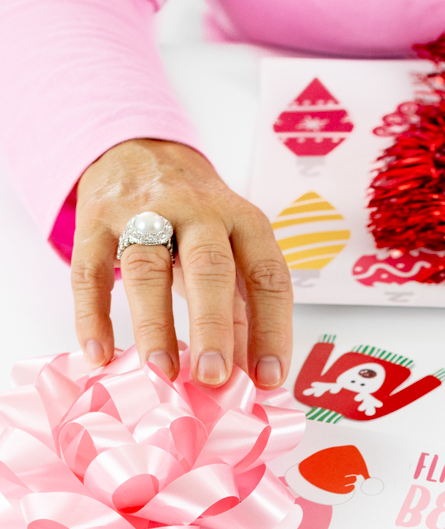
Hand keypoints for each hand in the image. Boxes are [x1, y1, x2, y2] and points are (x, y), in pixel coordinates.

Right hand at [72, 138, 291, 386]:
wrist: (141, 149)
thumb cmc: (198, 221)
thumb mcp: (233, 253)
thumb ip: (243, 313)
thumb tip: (252, 380)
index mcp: (243, 222)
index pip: (267, 276)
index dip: (271, 329)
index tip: (269, 378)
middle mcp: (197, 212)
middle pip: (208, 268)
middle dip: (213, 326)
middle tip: (214, 377)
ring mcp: (142, 212)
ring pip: (147, 269)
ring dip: (154, 325)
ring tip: (162, 373)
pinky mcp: (95, 220)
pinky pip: (90, 271)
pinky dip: (93, 315)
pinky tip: (102, 354)